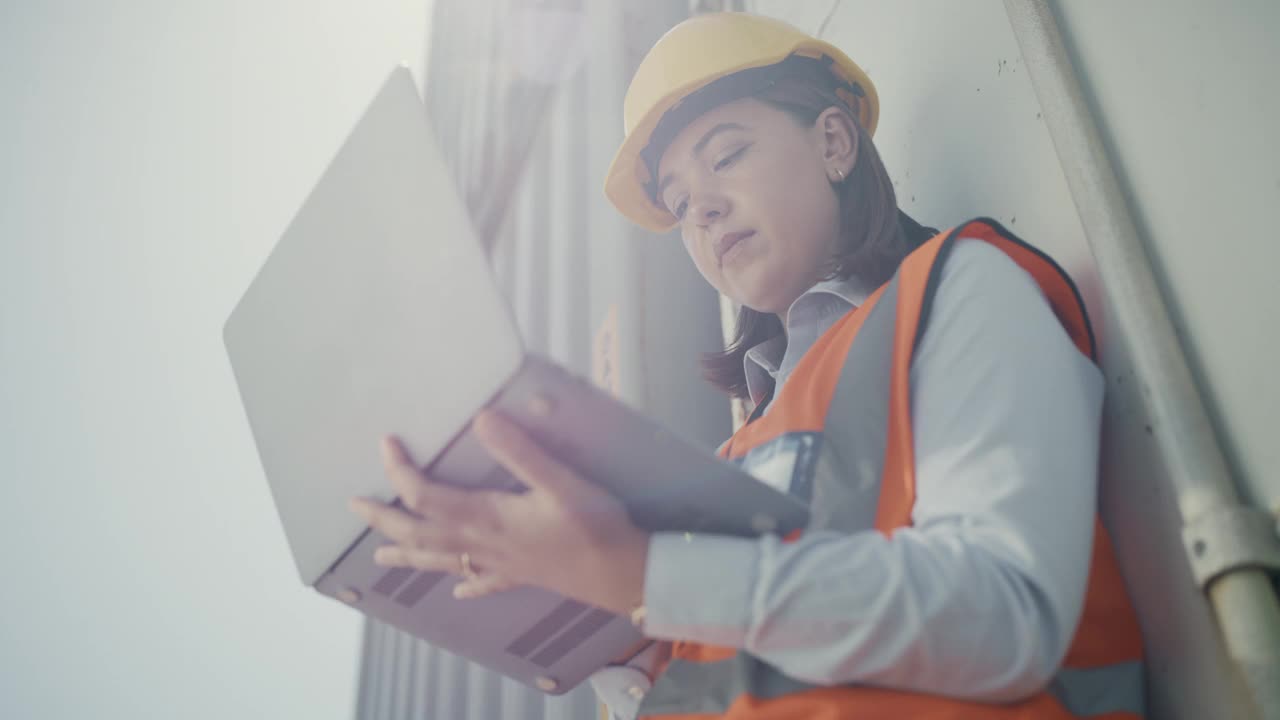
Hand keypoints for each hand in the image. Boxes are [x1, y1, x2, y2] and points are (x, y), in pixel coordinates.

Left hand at [348, 409, 650, 614]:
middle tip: (353, 506)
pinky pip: (482, 582)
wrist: (625, 575)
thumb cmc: (596, 526)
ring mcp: (500, 564)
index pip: (426, 494)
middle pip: (421, 531)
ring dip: (408, 553)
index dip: (401, 470)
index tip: (387, 441)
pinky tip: (456, 588)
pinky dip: (465, 583)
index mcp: (486, 517)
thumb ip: (520, 451)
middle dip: (385, 517)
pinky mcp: (520, 576)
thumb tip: (481, 418)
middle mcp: (483, 544)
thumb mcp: (562, 482)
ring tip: (379, 554)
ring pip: (441, 560)